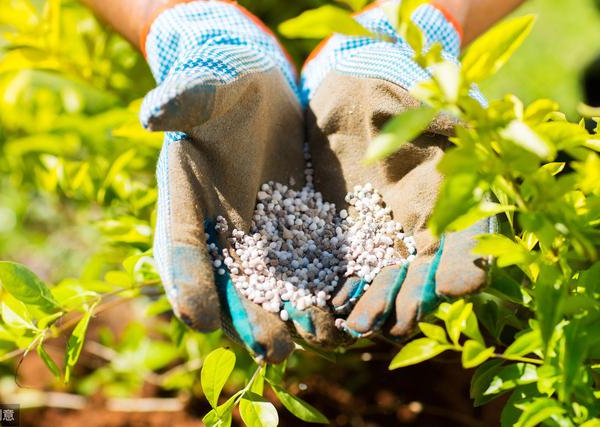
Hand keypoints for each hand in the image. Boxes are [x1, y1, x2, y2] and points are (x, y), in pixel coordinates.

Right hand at [143, 1, 344, 362]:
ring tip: (318, 338)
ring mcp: (259, 238)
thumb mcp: (202, 91)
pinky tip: (345, 310)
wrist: (256, 94)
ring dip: (292, 316)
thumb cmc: (220, 89)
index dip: (187, 282)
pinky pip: (307, 266)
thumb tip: (153, 112)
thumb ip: (182, 102)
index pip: (181, 250)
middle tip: (272, 350)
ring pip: (272, 286)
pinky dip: (322, 289)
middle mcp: (219, 234)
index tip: (199, 315)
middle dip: (250, 318)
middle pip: (230, 285)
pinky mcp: (296, 231)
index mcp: (184, 206)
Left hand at [301, 2, 495, 338]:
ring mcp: (382, 236)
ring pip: (384, 280)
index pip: (468, 241)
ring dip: (375, 305)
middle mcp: (420, 227)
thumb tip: (460, 154)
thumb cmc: (397, 96)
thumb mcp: (424, 111)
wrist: (353, 94)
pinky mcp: (345, 236)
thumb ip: (440, 139)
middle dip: (411, 299)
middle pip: (422, 274)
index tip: (460, 284)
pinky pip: (344, 269)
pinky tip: (331, 304)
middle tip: (397, 320)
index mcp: (452, 200)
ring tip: (359, 323)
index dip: (466, 264)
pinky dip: (339, 289)